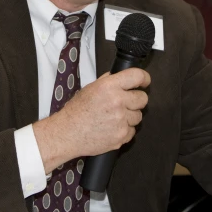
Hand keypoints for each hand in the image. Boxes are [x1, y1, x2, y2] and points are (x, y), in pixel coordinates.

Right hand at [33, 69, 150, 172]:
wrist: (67, 133)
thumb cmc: (76, 111)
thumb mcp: (90, 89)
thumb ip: (107, 81)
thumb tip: (120, 77)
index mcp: (109, 86)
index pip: (137, 76)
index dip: (144, 79)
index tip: (145, 82)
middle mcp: (117, 101)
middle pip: (143, 98)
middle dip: (136, 100)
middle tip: (125, 103)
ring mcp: (121, 120)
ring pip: (139, 116)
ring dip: (130, 116)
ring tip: (114, 118)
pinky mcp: (122, 135)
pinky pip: (132, 131)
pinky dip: (125, 130)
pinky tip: (112, 128)